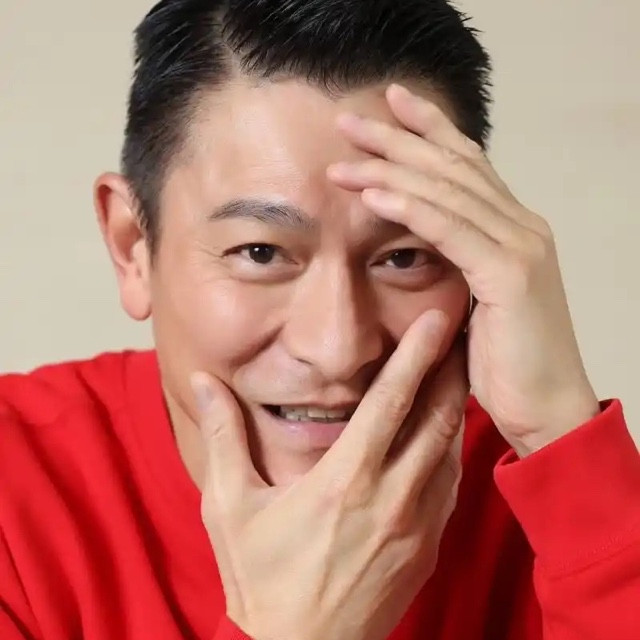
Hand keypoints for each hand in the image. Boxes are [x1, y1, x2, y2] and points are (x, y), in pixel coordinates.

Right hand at [192, 310, 467, 639]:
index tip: (437, 322)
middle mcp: (391, 498)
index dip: (416, 356)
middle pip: (436, 419)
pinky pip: (450, 486)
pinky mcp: (428, 548)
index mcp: (344, 480)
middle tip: (460, 334)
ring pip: (450, 451)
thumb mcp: (230, 506)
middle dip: (451, 370)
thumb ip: (224, 437)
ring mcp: (417, 526)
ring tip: (457, 372)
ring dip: (456, 408)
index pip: (391, 403)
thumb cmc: (262, 579)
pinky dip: (451, 451)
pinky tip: (446, 434)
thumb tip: (204, 382)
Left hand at [327, 84, 599, 456]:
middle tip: (352, 119)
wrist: (546, 408)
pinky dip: (409, 208)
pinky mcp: (511, 274)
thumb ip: (456, 262)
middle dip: (400, 137)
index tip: (391, 107)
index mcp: (513, 229)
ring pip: (448, 190)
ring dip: (391, 167)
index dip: (429, 132)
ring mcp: (521, 246)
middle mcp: (522, 226)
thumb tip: (415, 244)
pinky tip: (373, 192)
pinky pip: (450, 229)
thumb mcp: (476, 299)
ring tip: (346, 153)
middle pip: (453, 166)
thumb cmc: (507, 360)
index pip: (466, 166)